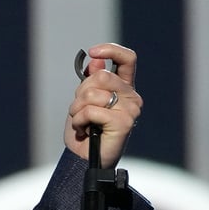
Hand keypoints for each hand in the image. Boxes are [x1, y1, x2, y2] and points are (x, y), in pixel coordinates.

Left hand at [64, 43, 141, 167]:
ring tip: (81, 123)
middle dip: (80, 93)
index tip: (93, 51)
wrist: (84, 159)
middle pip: (100, 76)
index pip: (127, 59)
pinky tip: (83, 131)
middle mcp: (132, 97)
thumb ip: (91, 80)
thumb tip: (95, 60)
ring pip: (92, 93)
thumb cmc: (85, 130)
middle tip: (80, 110)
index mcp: (124, 88)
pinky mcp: (124, 122)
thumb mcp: (83, 100)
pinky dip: (79, 120)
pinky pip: (91, 110)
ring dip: (76, 109)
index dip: (111, 50)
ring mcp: (130, 110)